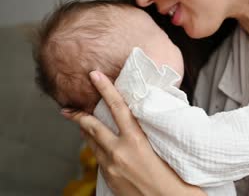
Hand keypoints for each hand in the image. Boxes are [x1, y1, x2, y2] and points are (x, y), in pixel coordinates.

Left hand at [62, 70, 205, 195]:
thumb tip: (146, 118)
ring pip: (92, 143)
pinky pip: (98, 159)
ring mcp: (111, 167)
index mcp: (136, 141)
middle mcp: (119, 152)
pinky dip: (97, 148)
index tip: (95, 75)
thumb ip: (151, 131)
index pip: (118, 108)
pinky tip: (99, 147)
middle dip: (78, 115)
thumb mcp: (165, 147)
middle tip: (67, 108)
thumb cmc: (174, 176)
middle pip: (92, 127)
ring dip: (86, 132)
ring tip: (80, 124)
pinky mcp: (110, 179)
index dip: (106, 89)